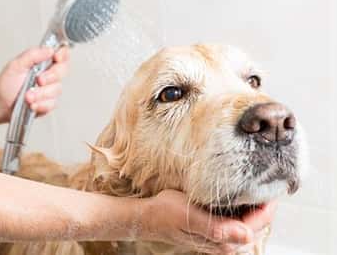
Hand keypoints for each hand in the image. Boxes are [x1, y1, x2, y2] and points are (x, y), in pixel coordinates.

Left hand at [0, 46, 68, 119]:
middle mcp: (50, 74)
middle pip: (62, 71)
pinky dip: (41, 104)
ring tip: (27, 96)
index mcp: (43, 62)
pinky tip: (32, 104)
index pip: (61, 54)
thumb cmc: (7, 84)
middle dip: (50, 76)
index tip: (56, 57)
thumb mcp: (16, 64)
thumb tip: (49, 50)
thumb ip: (33, 55)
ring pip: (57, 89)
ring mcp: (50, 89)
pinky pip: (52, 104)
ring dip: (41, 94)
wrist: (0, 103)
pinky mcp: (48, 103)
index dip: (63, 54)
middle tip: (38, 80)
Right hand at [139, 190, 276, 253]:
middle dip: (264, 205)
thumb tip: (247, 236)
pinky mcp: (216, 230)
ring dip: (255, 206)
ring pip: (248, 221)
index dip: (268, 205)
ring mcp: (221, 237)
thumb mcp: (190, 216)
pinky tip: (241, 194)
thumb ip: (218, 228)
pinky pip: (237, 219)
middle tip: (270, 181)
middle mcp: (225, 243)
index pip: (257, 224)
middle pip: (256, 224)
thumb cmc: (166, 214)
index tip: (275, 186)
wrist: (149, 216)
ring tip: (259, 185)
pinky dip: (244, 207)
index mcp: (222, 240)